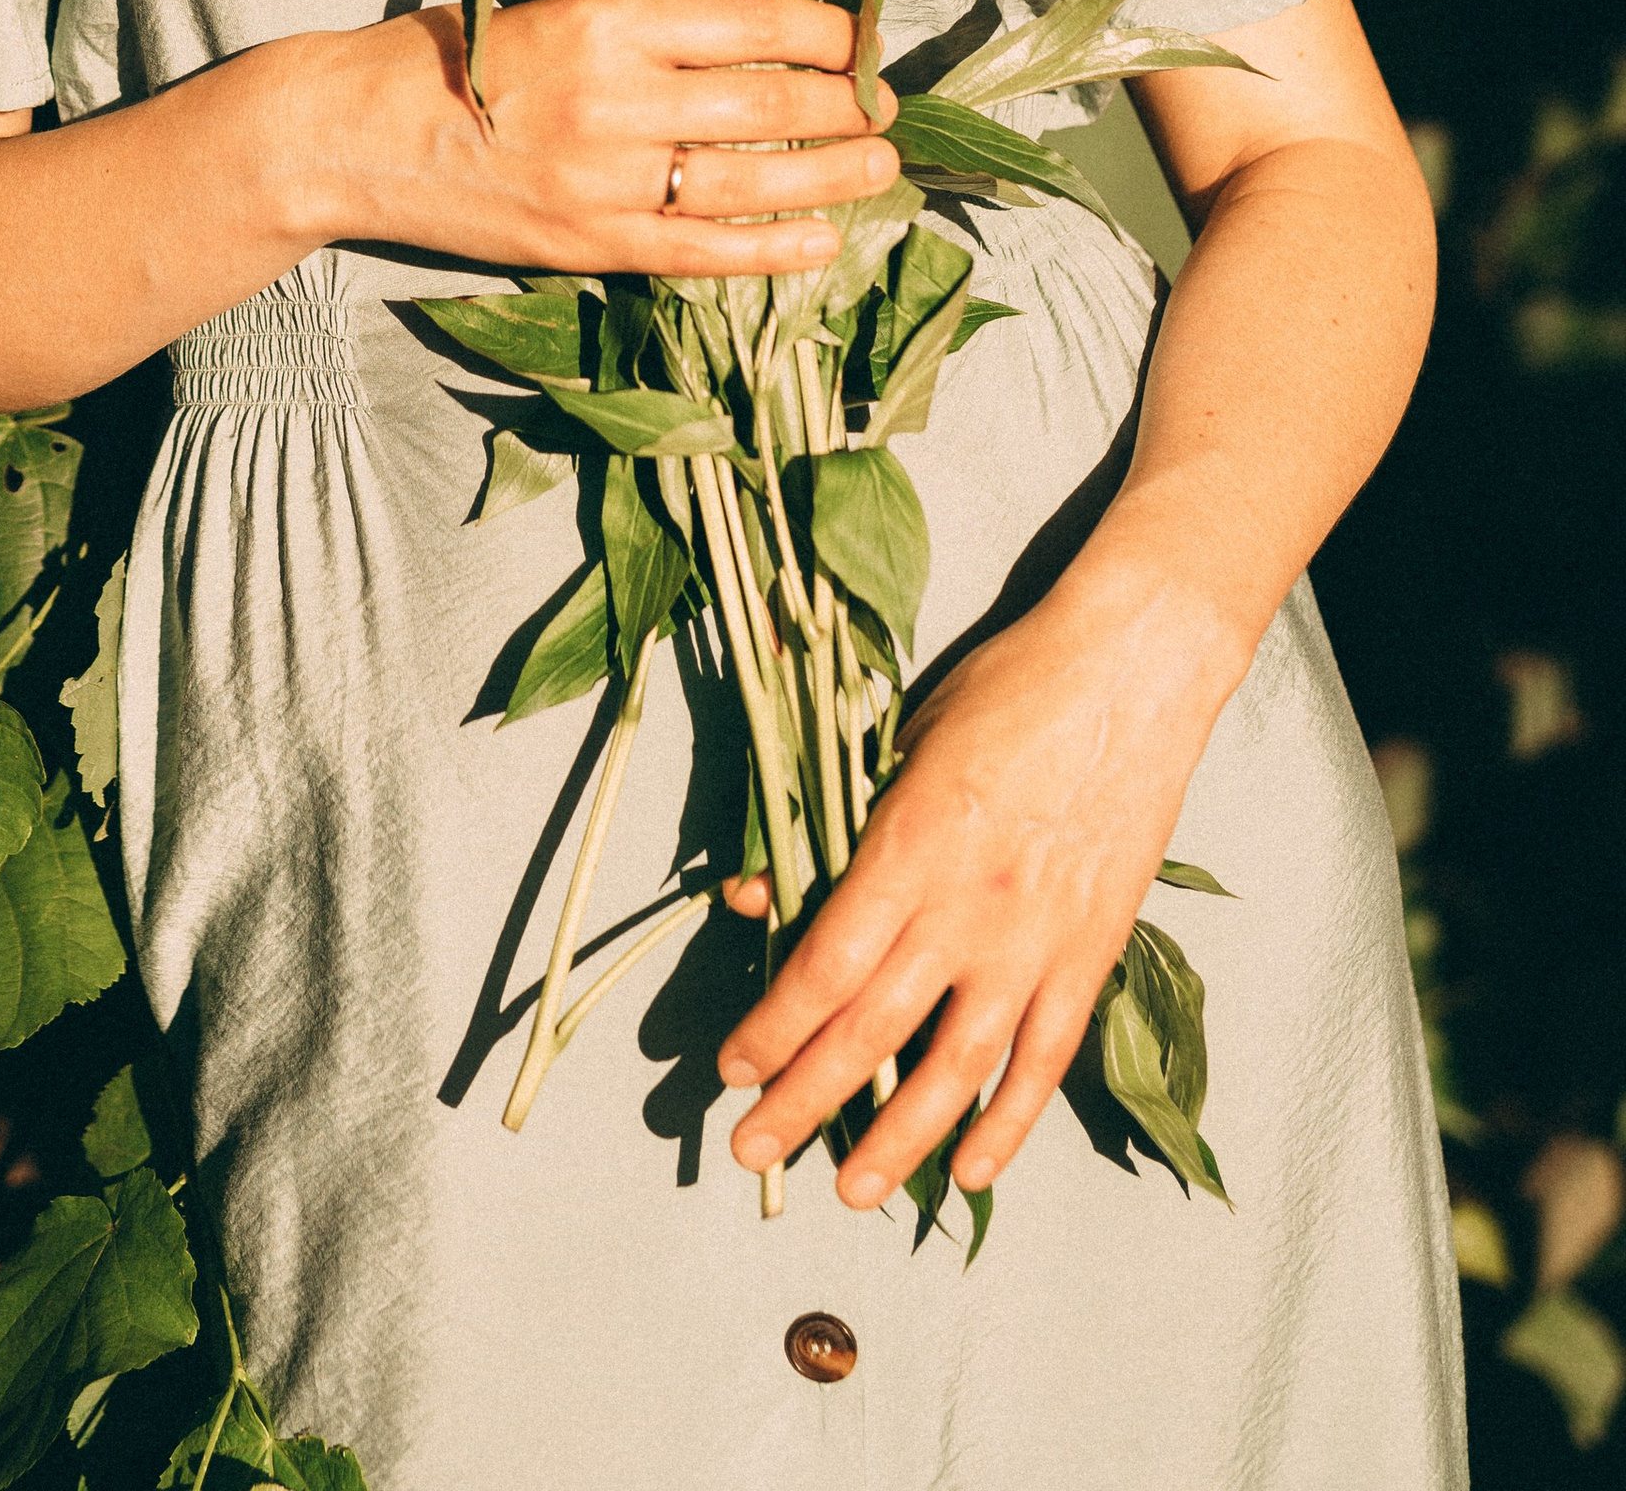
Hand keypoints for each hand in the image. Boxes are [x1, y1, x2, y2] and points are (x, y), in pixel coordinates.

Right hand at [344, 0, 896, 282]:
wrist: (353, 134)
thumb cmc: (447, 56)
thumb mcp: (546, 5)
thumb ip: (639, 26)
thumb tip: (752, 36)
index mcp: (606, 18)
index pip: (751, 20)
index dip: (826, 32)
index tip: (861, 38)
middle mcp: (616, 96)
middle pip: (770, 102)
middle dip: (847, 105)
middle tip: (888, 104)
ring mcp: (605, 178)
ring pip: (751, 177)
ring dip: (833, 175)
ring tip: (881, 166)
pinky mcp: (588, 243)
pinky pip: (703, 252)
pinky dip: (771, 248)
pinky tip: (822, 240)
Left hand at [716, 553, 1242, 1203]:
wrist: (1130, 670)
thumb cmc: (1006, 690)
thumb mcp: (897, 742)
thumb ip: (830, 827)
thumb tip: (752, 894)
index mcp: (908, 846)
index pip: (824, 966)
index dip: (772, 1030)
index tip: (731, 1068)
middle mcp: (967, 908)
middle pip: (871, 1030)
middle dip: (803, 1100)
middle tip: (752, 1151)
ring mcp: (1035, 939)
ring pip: (955, 1068)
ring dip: (896, 1138)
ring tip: (849, 1190)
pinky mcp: (1092, 952)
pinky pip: (1044, 1057)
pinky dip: (1008, 1122)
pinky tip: (969, 1169)